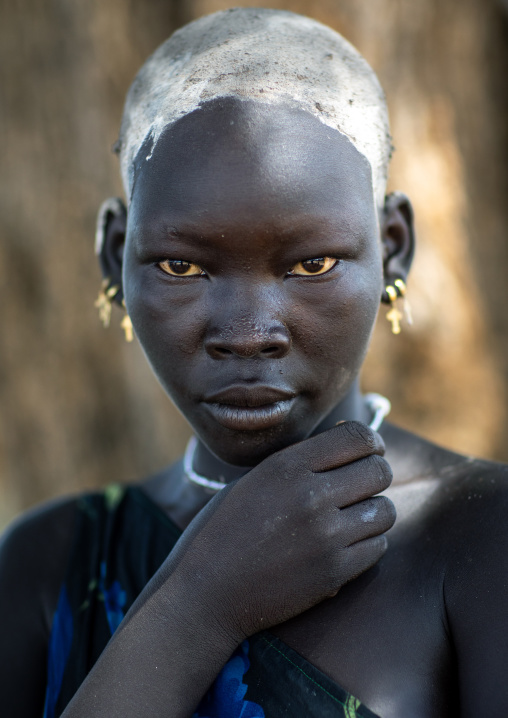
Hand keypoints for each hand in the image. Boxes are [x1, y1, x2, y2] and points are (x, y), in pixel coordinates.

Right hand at [169, 421, 395, 640]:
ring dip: (374, 511)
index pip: (358, 436)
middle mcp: (310, 496)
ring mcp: (325, 536)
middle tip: (361, 486)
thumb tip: (346, 445)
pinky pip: (379, 546)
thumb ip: (300, 463)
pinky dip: (369, 543)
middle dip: (375, 475)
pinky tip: (345, 544)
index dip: (371, 442)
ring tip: (353, 517)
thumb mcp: (255, 480)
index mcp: (287, 466)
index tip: (368, 452)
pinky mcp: (334, 572)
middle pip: (379, 471)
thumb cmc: (225, 530)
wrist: (206, 591)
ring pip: (385, 510)